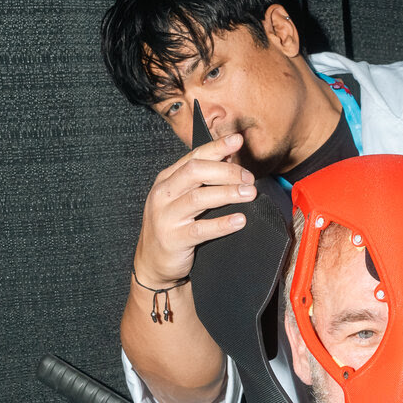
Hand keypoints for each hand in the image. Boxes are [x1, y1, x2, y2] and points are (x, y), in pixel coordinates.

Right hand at [134, 133, 256, 284]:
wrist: (153, 262)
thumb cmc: (173, 227)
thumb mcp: (182, 198)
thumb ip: (202, 180)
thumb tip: (230, 158)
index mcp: (167, 179)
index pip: (193, 156)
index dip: (217, 147)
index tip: (237, 140)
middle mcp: (163, 194)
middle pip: (195, 172)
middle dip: (226, 171)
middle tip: (249, 178)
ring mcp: (166, 216)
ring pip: (198, 198)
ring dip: (227, 193)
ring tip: (249, 194)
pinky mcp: (174, 239)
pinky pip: (201, 229)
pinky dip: (222, 224)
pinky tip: (240, 220)